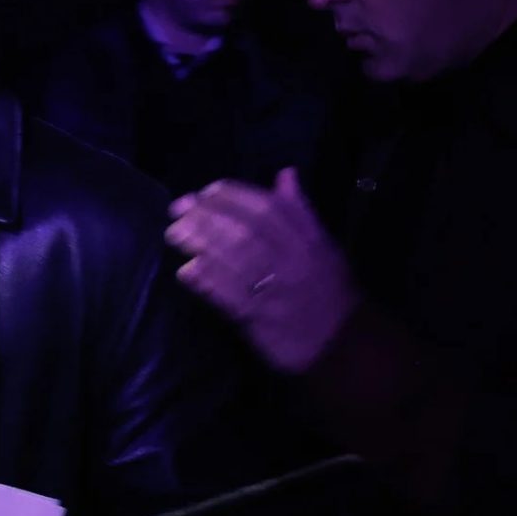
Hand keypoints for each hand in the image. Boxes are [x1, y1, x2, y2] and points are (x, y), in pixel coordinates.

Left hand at [164, 167, 359, 372]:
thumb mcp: (323, 243)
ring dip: (200, 244)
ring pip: (234, 261)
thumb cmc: (328, 290)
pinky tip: (185, 271)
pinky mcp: (261, 319)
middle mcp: (291, 259)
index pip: (265, 208)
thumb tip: (285, 172)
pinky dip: (206, 282)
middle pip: (244, 231)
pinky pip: (229, 296)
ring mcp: (275, 290)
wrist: (342, 343)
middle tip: (177, 209)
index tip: (205, 191)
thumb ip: (301, 209)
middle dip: (206, 216)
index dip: (231, 196)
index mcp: (307, 238)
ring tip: (174, 234)